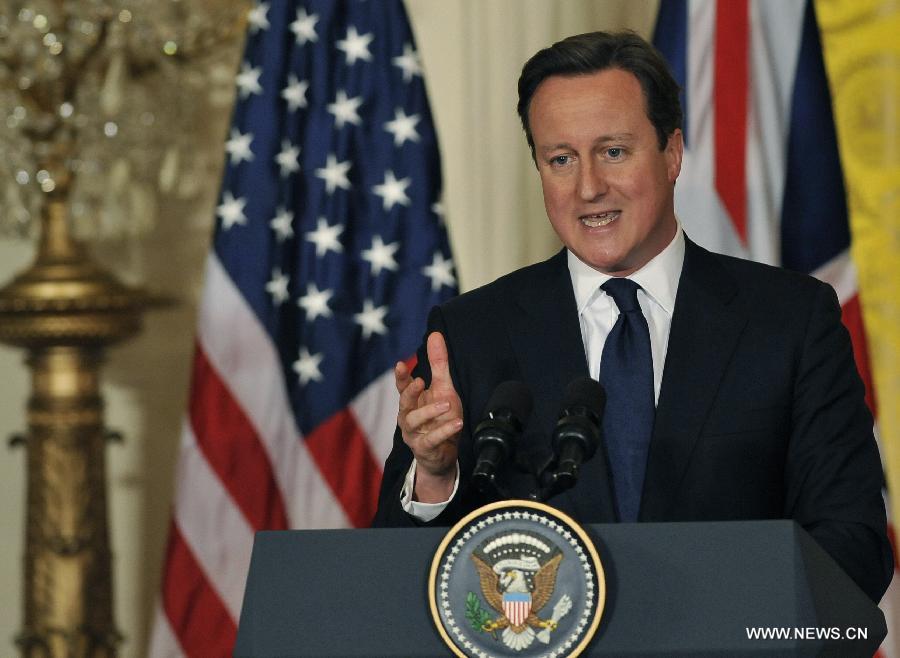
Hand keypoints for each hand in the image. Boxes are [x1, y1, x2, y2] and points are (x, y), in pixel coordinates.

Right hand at [395, 332, 463, 502]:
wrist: (442, 454)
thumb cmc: (440, 418)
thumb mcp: (443, 388)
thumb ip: (438, 363)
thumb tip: (435, 334)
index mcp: (412, 401)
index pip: (402, 386)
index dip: (401, 377)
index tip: (401, 364)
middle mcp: (408, 416)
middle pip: (404, 403)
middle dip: (410, 392)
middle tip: (420, 382)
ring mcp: (414, 434)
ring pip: (414, 421)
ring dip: (430, 411)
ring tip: (447, 403)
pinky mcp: (424, 448)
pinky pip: (431, 439)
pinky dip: (444, 431)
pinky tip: (456, 423)